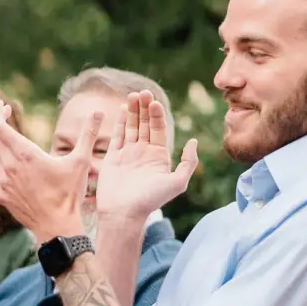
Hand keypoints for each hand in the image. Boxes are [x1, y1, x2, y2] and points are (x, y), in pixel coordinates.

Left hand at [0, 99, 94, 239]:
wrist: (57, 226)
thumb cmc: (70, 194)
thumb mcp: (82, 161)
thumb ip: (88, 134)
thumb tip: (98, 112)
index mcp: (26, 155)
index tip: (1, 104)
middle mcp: (9, 167)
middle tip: (6, 113)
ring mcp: (2, 182)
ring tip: (5, 134)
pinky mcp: (0, 195)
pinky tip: (0, 159)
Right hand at [92, 91, 199, 225]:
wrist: (124, 213)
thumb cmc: (151, 200)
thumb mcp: (178, 182)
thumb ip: (188, 162)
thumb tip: (194, 142)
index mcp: (159, 156)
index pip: (159, 129)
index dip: (157, 114)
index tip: (154, 102)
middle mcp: (143, 153)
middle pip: (145, 124)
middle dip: (144, 108)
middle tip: (142, 92)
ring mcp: (127, 154)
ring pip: (131, 127)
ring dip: (133, 111)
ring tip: (133, 95)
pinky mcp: (113, 158)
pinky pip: (117, 136)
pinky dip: (120, 122)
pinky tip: (123, 109)